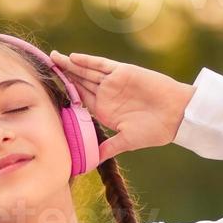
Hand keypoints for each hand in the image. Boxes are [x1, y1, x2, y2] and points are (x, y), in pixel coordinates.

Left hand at [51, 50, 195, 163]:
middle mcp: (107, 95)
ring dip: (71, 65)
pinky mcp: (122, 72)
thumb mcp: (127, 141)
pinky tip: (73, 58)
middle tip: (46, 67)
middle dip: (64, 75)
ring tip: (54, 59)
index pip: (80, 100)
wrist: (176, 114)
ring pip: (87, 72)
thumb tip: (91, 164)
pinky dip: (87, 61)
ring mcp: (114, 83)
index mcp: (105, 111)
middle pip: (80, 82)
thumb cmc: (155, 130)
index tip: (48, 91)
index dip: (66, 94)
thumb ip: (108, 148)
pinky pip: (101, 65)